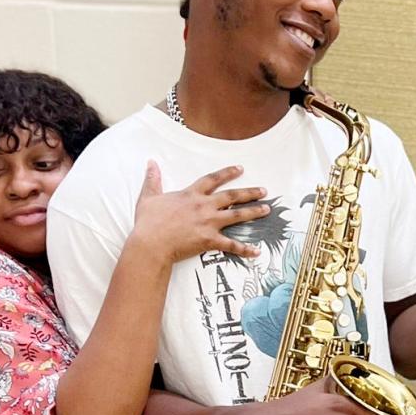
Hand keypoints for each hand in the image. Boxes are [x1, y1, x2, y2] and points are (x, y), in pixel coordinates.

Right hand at [132, 163, 268, 264]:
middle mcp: (204, 206)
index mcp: (191, 194)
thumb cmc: (148, 222)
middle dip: (250, 192)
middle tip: (264, 191)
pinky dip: (245, 249)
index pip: (213, 179)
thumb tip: (151, 163)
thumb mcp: (148, 196)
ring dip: (254, 212)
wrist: (150, 243)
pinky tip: (256, 251)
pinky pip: (231, 245)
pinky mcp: (210, 240)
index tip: (240, 169)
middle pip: (232, 195)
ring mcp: (209, 223)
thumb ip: (152, 179)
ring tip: (267, 210)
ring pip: (237, 215)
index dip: (228, 173)